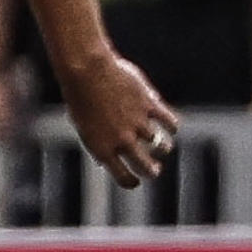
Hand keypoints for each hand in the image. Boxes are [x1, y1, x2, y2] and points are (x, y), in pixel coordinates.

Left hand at [59, 49, 178, 187]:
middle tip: (154, 169)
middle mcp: (123, 140)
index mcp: (102, 148)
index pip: (124, 178)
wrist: (84, 70)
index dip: (131, 181)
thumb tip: (105, 161)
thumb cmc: (79, 95)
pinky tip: (169, 126)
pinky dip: (172, 126)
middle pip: (147, 168)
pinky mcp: (150, 106)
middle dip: (152, 171)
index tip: (135, 180)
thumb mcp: (83, 124)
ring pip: (162, 146)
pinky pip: (171, 123)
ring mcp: (139, 123)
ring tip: (160, 145)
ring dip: (162, 147)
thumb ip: (99, 143)